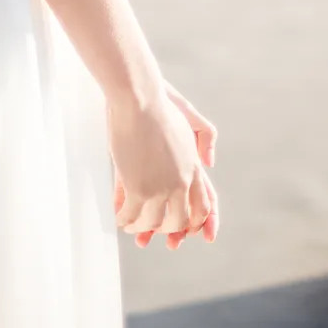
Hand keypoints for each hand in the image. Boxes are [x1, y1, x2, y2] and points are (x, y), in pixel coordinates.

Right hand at [108, 79, 218, 250]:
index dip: (195, 220)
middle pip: (181, 220)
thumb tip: (209, 162)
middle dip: (168, 229)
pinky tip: (118, 218)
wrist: (139, 98)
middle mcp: (181, 182)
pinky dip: (124, 220)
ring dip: (141, 227)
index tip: (186, 227)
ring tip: (131, 225)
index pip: (204, 205)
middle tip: (154, 229)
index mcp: (193, 167)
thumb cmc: (158, 103)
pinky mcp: (139, 189)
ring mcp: (161, 188)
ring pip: (154, 222)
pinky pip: (132, 216)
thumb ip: (204, 140)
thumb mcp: (188, 123)